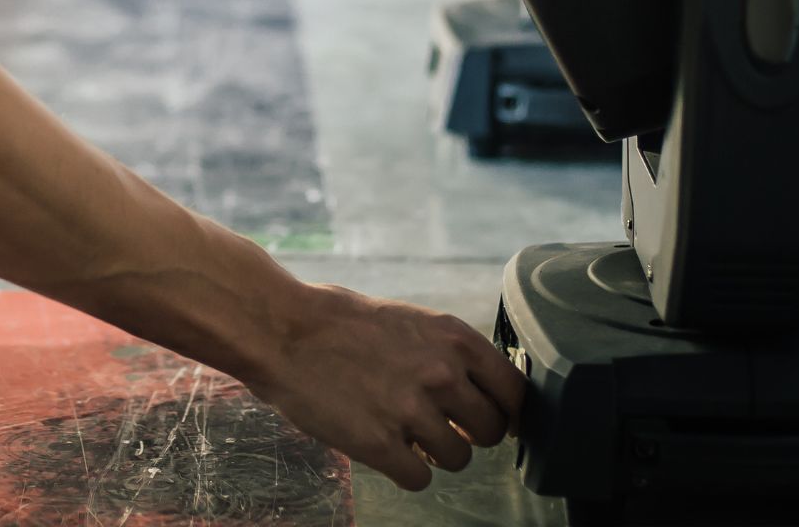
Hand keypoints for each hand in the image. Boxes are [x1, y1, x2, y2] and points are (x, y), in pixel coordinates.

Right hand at [245, 284, 526, 489]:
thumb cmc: (341, 321)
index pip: (515, 392)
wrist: (283, 330)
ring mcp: (411, 411)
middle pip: (491, 431)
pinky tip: (386, 448)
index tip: (491, 417)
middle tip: (440, 425)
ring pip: (458, 459)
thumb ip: (448, 352)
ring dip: (435, 453)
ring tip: (405, 434)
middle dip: (469, 433)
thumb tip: (482, 389)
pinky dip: (405, 470)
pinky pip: (420, 479)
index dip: (506, 410)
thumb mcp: (409, 320)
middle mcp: (441, 374)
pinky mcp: (381, 444)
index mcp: (454, 338)